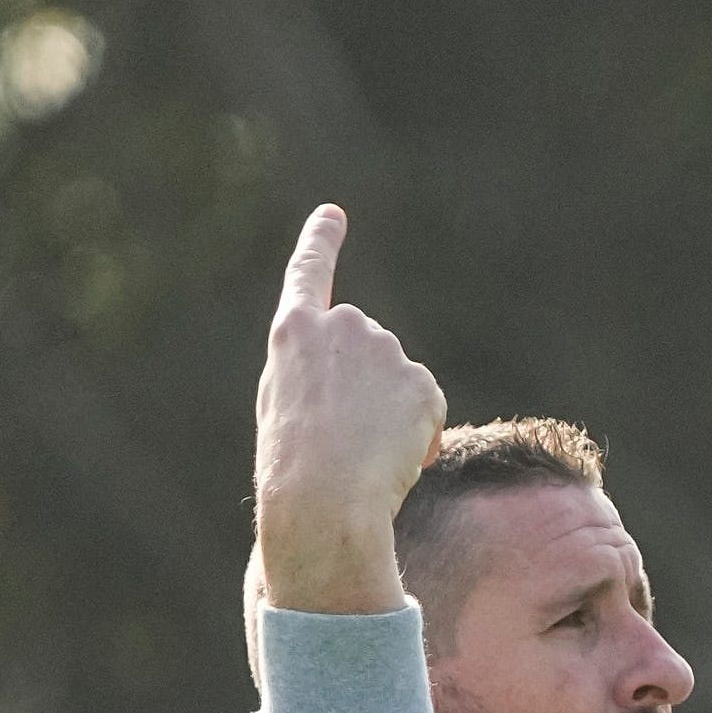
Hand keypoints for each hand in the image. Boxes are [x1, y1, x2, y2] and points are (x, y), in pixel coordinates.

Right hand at [253, 204, 446, 615]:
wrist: (322, 498)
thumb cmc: (291, 466)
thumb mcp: (284, 406)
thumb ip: (316, 372)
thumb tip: (359, 387)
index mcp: (295, 330)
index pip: (309, 272)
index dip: (321, 242)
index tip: (333, 214)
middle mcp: (343, 325)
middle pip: (368, 349)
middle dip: (366, 386)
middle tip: (341, 434)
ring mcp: (386, 350)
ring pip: (399, 384)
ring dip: (389, 416)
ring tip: (360, 451)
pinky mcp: (422, 382)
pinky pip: (427, 411)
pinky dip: (418, 438)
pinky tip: (392, 459)